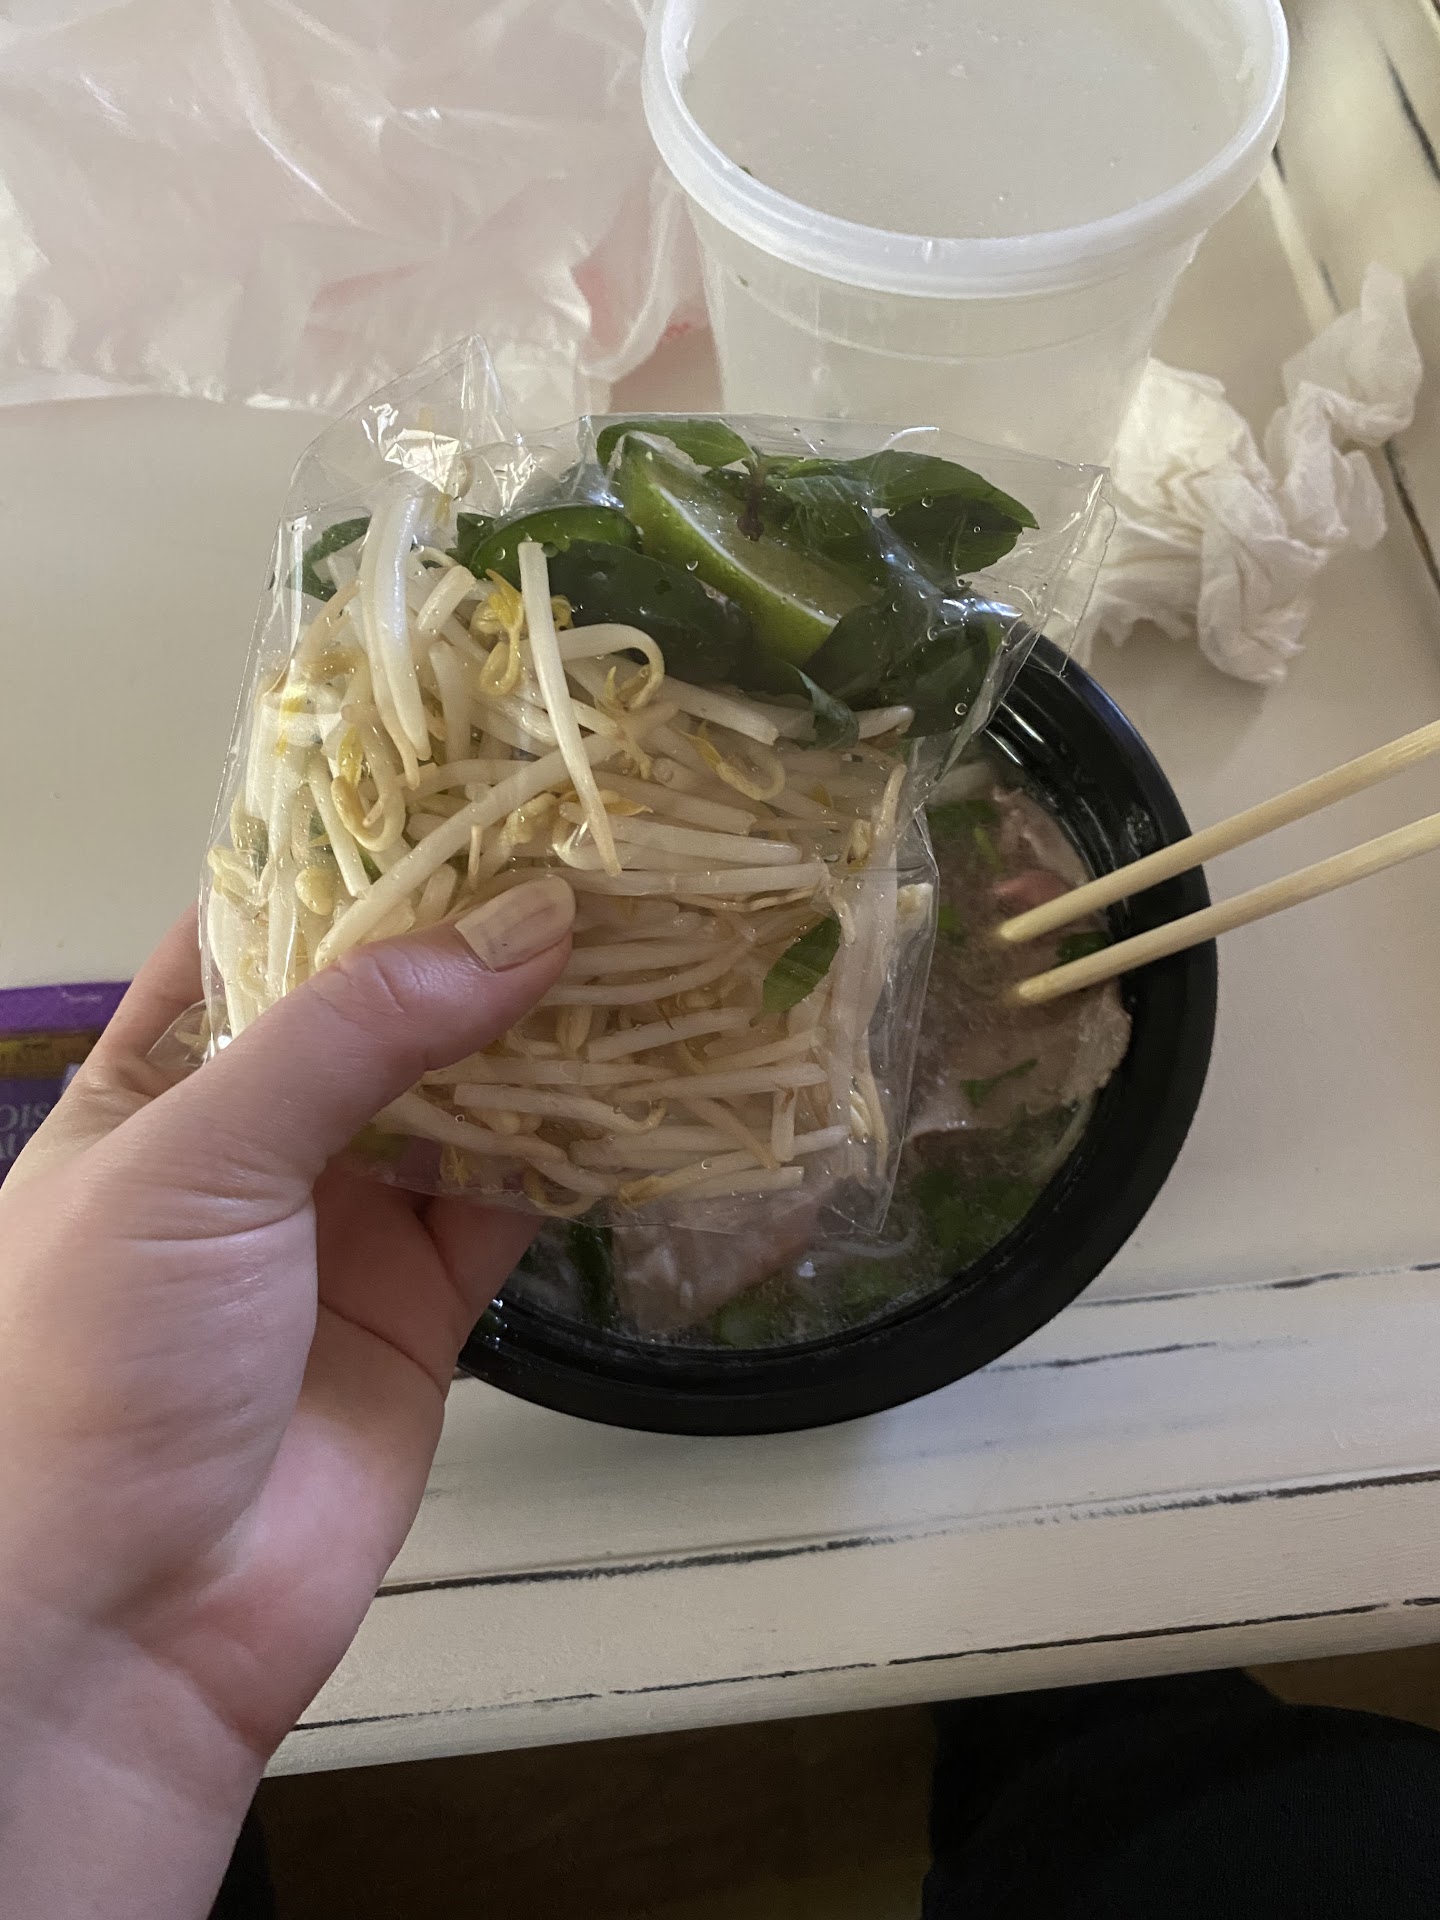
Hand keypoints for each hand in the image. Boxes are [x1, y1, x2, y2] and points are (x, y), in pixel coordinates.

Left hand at [0, 875, 573, 1919]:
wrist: (128, 1625)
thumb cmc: (91, 1368)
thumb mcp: (196, 1159)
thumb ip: (354, 1035)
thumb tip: (517, 927)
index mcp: (162, 1078)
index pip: (259, 926)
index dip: (355, 854)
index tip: (461, 782)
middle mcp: (259, 1138)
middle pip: (387, 1007)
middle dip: (477, 937)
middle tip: (590, 849)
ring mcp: (348, 1220)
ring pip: (469, 1094)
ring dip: (548, 1031)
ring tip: (645, 936)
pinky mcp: (427, 1303)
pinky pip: (517, 1200)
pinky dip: (582, 1147)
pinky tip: (649, 1080)